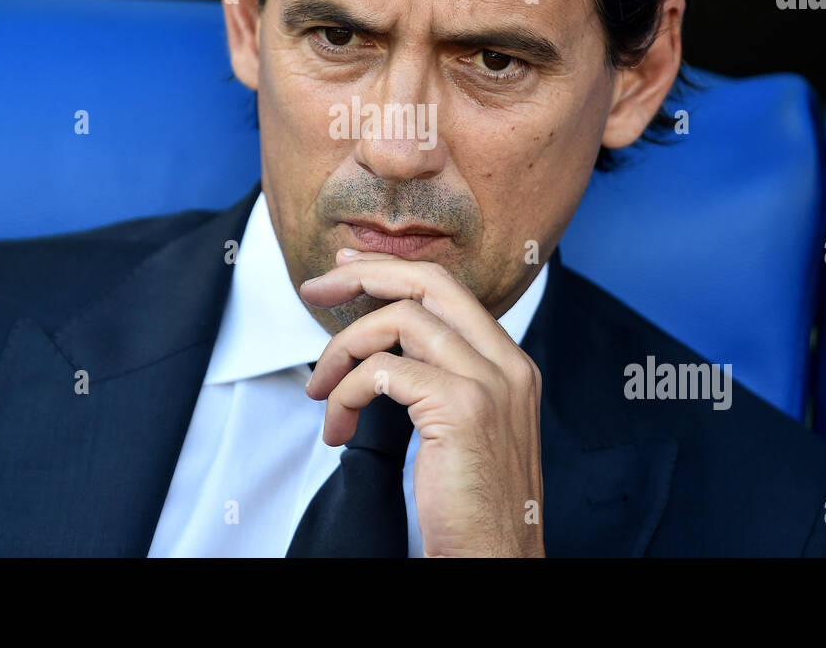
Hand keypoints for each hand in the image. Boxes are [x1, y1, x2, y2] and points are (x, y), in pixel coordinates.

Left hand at [300, 248, 545, 557]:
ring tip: (322, 393)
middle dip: (364, 274)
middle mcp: (508, 362)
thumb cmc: (472, 507)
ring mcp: (490, 382)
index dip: (392, 269)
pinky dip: (348, 393)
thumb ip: (440, 379)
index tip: (346, 267)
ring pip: (400, 321)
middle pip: (430, 282)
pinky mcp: (464, 409)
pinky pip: (384, 372)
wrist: (496, 559)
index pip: (449, 287)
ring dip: (343, 352)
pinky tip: (338, 428)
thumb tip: (384, 347)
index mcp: (510, 362)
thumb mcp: (466, 428)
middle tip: (315, 288)